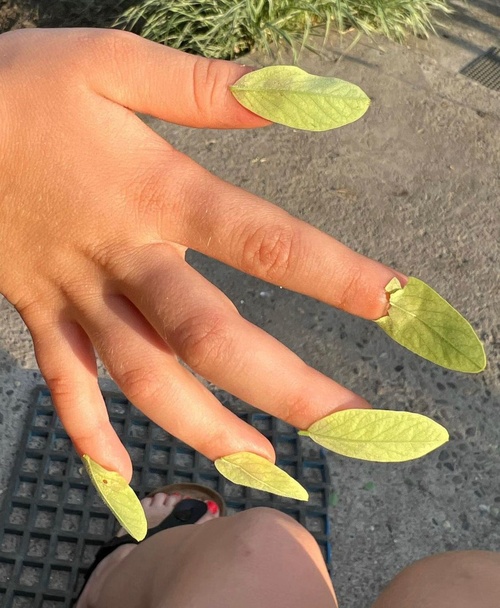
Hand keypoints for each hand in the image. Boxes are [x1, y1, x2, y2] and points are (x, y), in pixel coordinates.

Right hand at [0, 28, 404, 479]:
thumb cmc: (22, 87)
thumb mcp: (113, 63)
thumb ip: (203, 89)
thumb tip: (290, 94)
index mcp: (155, 193)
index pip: (264, 242)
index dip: (336, 275)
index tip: (397, 305)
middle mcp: (123, 259)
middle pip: (211, 336)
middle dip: (284, 384)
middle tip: (349, 427)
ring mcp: (74, 295)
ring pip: (143, 377)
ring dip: (203, 427)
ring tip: (260, 467)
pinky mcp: (35, 310)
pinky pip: (63, 382)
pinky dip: (89, 431)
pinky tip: (120, 475)